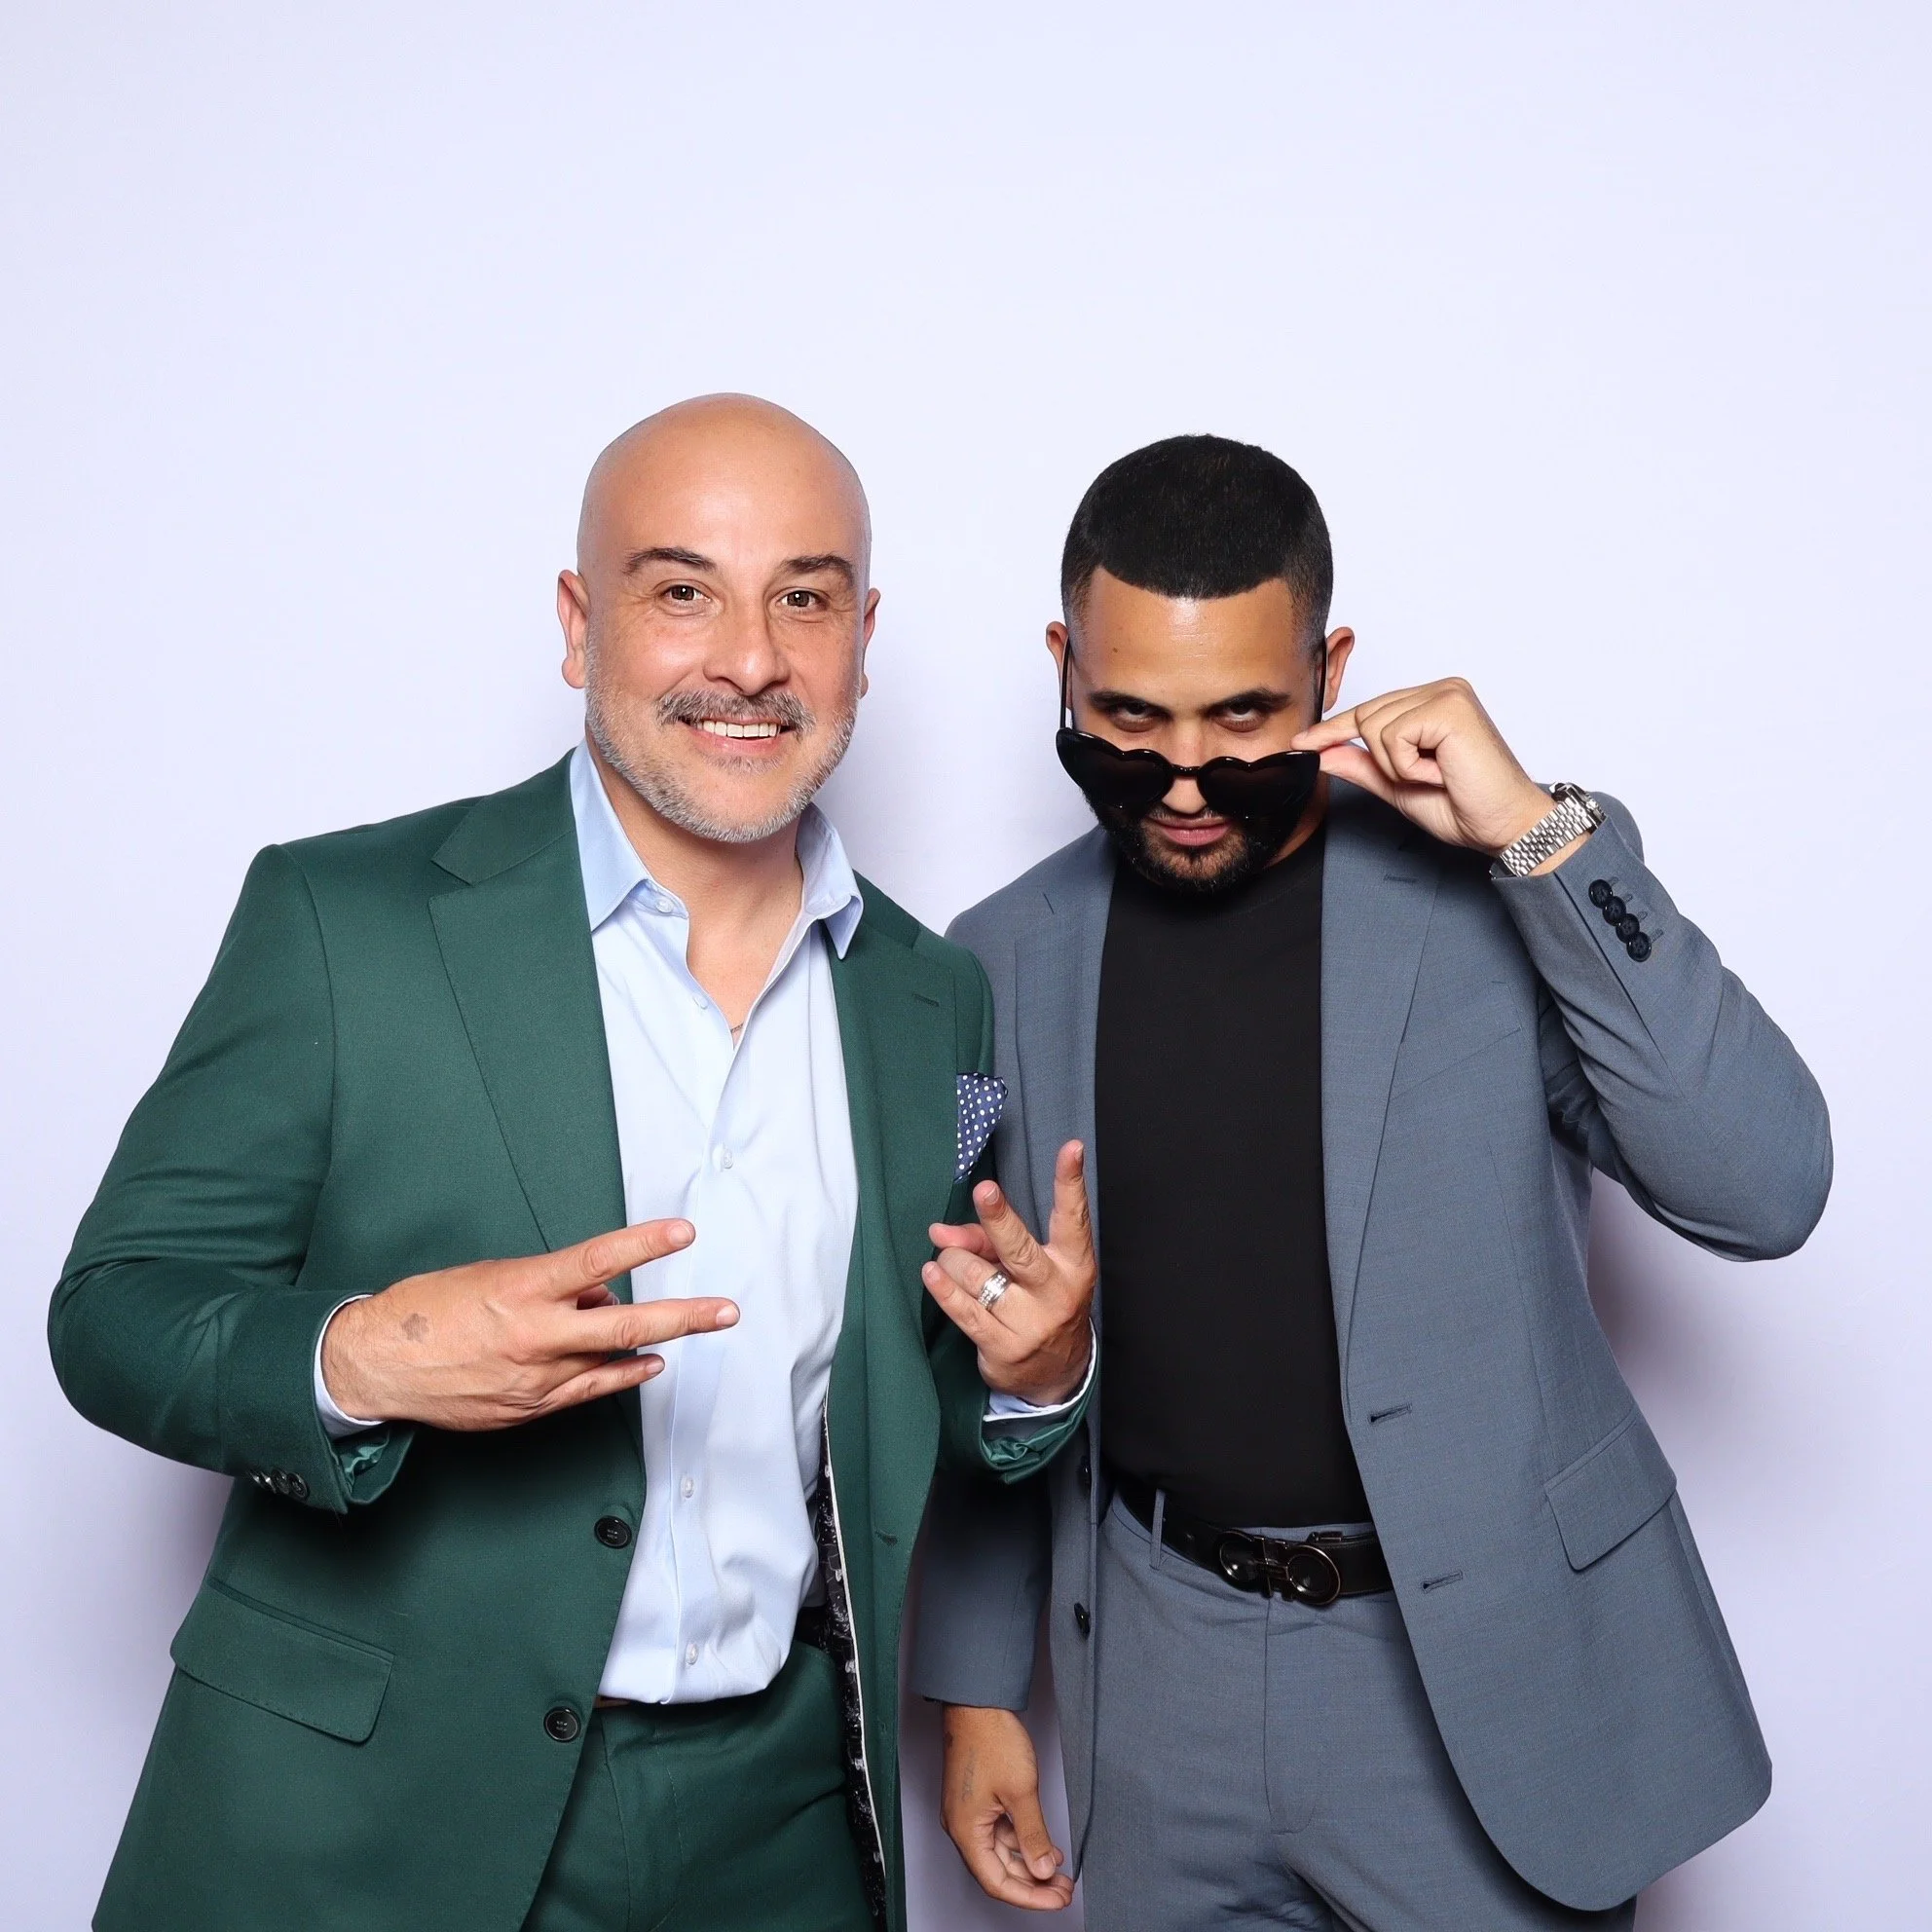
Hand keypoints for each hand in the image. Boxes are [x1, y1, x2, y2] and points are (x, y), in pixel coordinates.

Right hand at [320, 1221, 737, 1430]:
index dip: (645, 1244)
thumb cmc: (426, 1311)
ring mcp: (536, 1378)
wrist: (375, 1365)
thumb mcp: (491, 1278)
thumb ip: (552, 1288)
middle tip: (727, 1310)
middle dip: (685, 1316)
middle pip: (627, 1325)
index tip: (683, 1232)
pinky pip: (590, 1391)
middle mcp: (536, 1335)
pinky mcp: (528, 1408)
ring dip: (654, 1342)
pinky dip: (622, 1376)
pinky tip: (647, 1367)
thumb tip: (600, 1295)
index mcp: (523, 1289)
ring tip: (690, 1325)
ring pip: (611, 1359)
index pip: (599, 1260)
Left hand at [924, 1141, 1095, 1406]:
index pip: (1073, 1218)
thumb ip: (989, 1242)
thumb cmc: (1041, 1302)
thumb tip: (942, 1231)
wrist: (1057, 1374)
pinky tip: (932, 1272)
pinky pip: (964, 1310)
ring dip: (954, 1261)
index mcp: (1073, 1264)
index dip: (1070, 1182)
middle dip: (999, 1218)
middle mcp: (1056, 1292)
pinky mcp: (1004, 1347)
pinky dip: (943, 1288)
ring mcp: (1031, 1323)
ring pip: (978, 1276)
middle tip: (984, 1190)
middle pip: (1019, 1248)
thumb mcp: (1029, 1268)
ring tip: (949, 1259)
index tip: (1070, 1149)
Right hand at [941, 1705, 1073, 1910]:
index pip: (997, 1882)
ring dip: (1030, 1863)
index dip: (1029, 1897)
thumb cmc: (991, 1738)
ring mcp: (969, 1814)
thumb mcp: (1021, 1790)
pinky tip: (1044, 1845)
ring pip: (1001, 1853)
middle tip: (1063, 1889)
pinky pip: (1000, 1833)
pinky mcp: (977, 1801)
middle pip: (998, 1871)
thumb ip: (1033, 1835)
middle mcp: (962, 1827)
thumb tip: (1043, 1871)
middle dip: (1032, 1883)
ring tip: (1059, 1870)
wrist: (977, 1702)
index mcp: (966, 1831)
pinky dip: (1022, 1842)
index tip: (1056, 1899)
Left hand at [1295, 678, 1573, 866]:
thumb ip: (1362, 765)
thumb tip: (1324, 753)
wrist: (1503, 826)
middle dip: (1382, 760)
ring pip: (1374, 726)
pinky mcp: (1449, 707)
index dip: (1333, 730)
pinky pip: (1393, 736)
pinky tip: (1441, 772)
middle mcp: (1441, 689)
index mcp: (1432, 702)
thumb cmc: (1464, 806)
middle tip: (1425, 778)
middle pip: (1366, 716)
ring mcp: (1447, 693)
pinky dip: (1409, 766)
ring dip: (1398, 766)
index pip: (1369, 710)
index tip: (1303, 742)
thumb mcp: (1398, 785)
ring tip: (1436, 775)